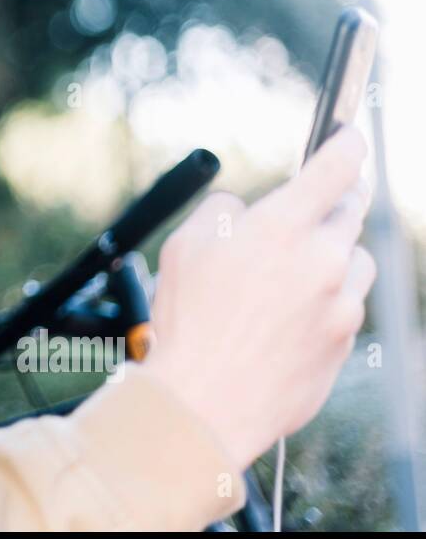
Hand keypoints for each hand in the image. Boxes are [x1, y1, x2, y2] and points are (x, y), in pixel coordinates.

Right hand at [142, 125, 375, 472]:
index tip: (348, 137)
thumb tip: (243, 210)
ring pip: (355, 261)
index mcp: (283, 227)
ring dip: (331, 257)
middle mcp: (324, 261)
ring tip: (284, 279)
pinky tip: (283, 319)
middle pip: (350, 212)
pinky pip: (346, 306)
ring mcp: (342, 304)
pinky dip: (324, 303)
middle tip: (303, 215)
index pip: (337, 167)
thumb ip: (223, 212)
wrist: (206, 402)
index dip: (346, 144)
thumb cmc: (189, 324)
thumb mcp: (183, 246)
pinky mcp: (345, 341)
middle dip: (330, 206)